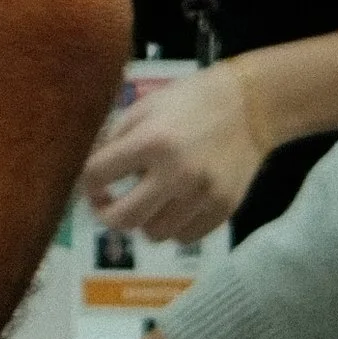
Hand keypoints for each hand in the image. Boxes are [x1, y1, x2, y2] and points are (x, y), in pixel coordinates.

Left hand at [83, 63, 265, 242]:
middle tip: (108, 204)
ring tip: (146, 203)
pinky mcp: (224, 209)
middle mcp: (176, 174)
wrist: (250, 107)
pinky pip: (185, 237)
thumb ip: (116, 138)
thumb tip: (91, 169)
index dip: (86, 182)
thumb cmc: (191, 100)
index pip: (98, 176)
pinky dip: (172, 227)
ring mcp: (202, 196)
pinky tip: (172, 208)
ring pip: (154, 234)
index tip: (92, 183)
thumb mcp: (145, 106)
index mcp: (151, 142)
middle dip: (106, 214)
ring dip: (142, 221)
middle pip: (124, 218)